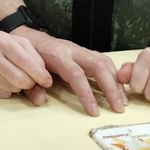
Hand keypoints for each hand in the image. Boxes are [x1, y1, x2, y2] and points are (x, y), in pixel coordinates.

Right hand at [0, 25, 53, 105]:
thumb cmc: (2, 46)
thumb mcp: (18, 43)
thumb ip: (34, 58)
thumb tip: (44, 82)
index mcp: (1, 40)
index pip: (25, 61)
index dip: (39, 74)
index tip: (47, 81)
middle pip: (20, 79)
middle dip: (31, 83)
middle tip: (33, 80)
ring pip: (14, 88)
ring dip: (21, 86)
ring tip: (15, 75)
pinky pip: (5, 94)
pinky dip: (10, 90)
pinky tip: (4, 79)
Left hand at [12, 26, 127, 115]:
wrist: (33, 38)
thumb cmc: (31, 54)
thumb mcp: (27, 68)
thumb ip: (32, 85)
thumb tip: (41, 99)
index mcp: (57, 55)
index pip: (75, 74)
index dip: (86, 93)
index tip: (94, 111)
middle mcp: (73, 51)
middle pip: (97, 65)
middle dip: (110, 86)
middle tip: (118, 107)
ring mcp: (81, 50)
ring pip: (104, 62)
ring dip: (116, 82)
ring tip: (122, 101)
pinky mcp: (86, 53)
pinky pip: (104, 61)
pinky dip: (114, 75)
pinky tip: (119, 89)